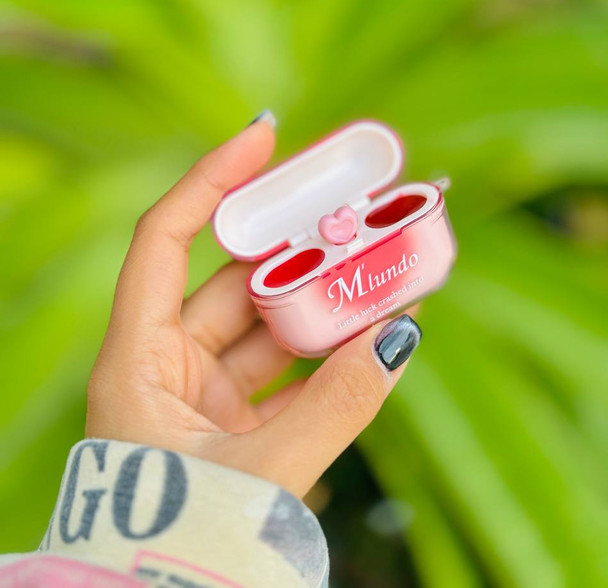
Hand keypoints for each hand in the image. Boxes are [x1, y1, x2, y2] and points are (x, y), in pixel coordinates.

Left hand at [86, 117, 420, 497]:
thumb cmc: (179, 544)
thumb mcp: (260, 472)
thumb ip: (335, 406)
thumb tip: (402, 334)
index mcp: (137, 359)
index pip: (166, 239)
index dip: (212, 179)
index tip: (265, 132)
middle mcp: (167, 364)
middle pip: (235, 276)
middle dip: (296, 241)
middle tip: (352, 199)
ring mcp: (206, 394)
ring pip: (270, 324)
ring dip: (325, 297)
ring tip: (383, 259)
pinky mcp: (239, 423)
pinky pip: (290, 370)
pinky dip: (331, 351)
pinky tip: (377, 326)